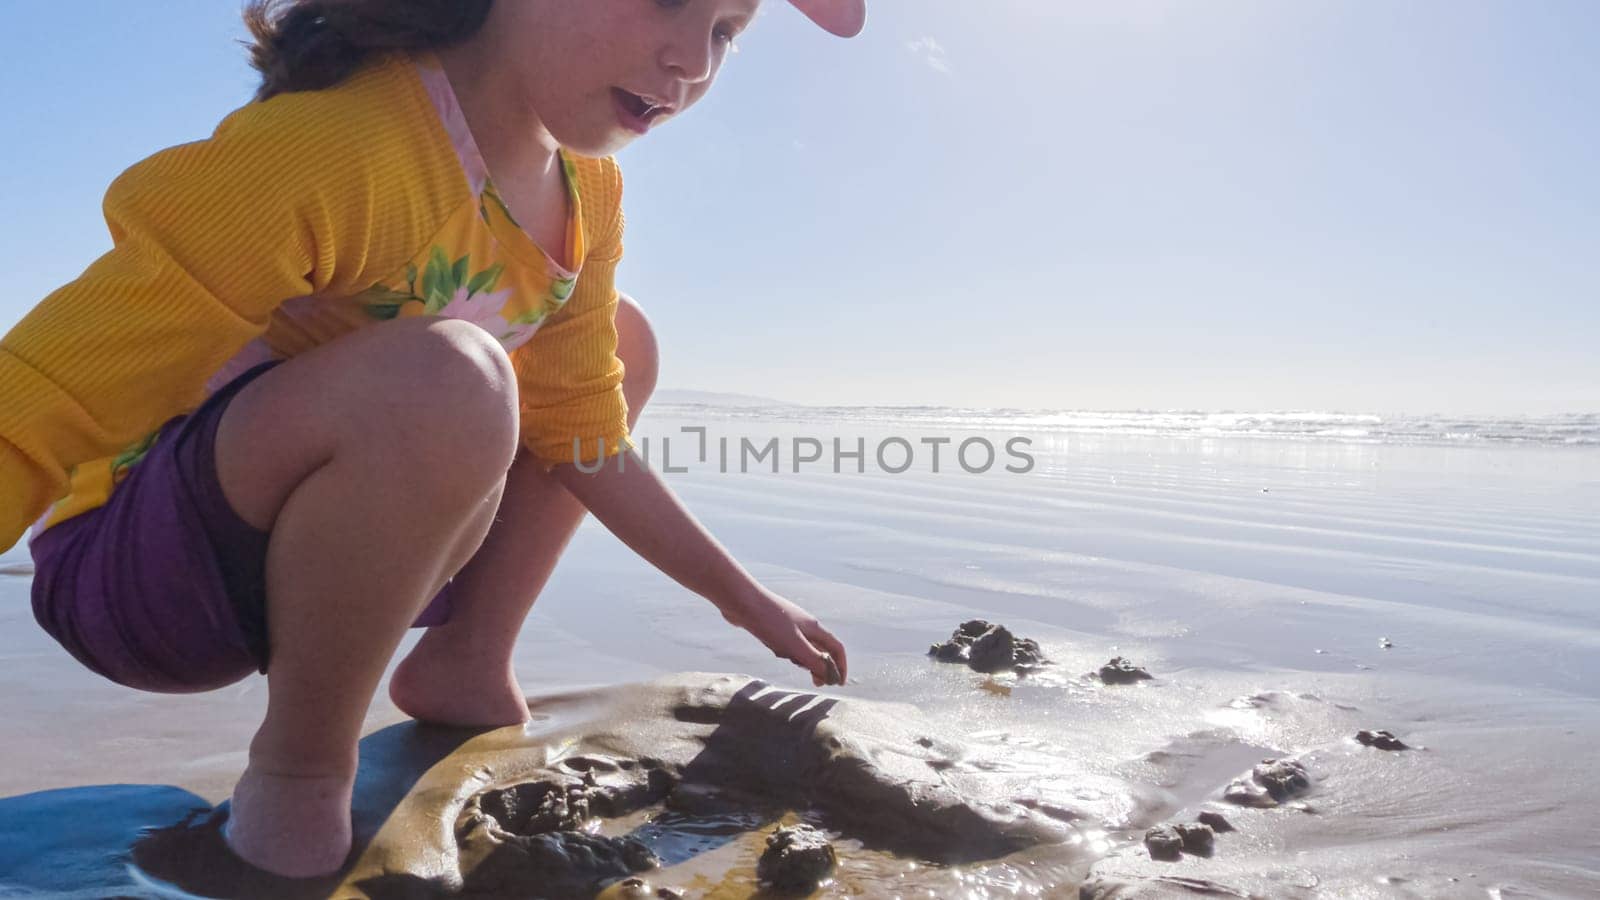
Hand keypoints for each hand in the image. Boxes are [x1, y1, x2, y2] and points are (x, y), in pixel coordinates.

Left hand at [718, 587, 849, 686]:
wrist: (741, 601)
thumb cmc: (769, 622)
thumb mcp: (794, 645)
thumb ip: (813, 660)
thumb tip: (829, 675)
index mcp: (814, 628)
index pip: (836, 648)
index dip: (841, 666)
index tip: (838, 683)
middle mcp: (805, 625)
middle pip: (820, 648)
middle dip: (821, 666)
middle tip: (816, 683)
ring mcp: (789, 625)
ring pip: (802, 647)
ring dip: (801, 659)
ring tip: (792, 662)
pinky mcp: (774, 626)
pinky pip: (786, 643)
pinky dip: (785, 651)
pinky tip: (774, 649)